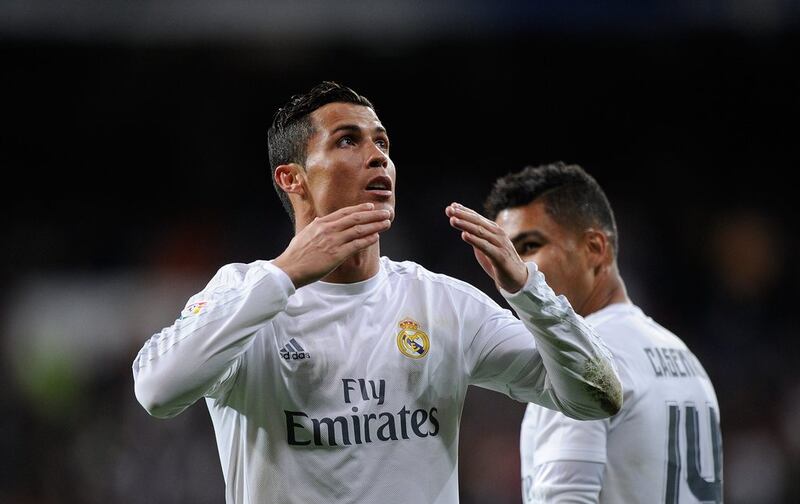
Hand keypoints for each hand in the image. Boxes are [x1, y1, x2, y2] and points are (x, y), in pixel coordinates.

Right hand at [273, 203, 391, 287]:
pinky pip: (357, 245)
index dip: (359, 209)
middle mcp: (329, 229)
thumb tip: (319, 220)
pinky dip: (368, 239)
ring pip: (359, 230)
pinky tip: (377, 236)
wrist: (290, 269)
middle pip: (356, 218)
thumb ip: (314, 226)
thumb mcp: (304, 234)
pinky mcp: (337, 255)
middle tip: (385, 213)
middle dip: (373, 214)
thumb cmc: (295, 254)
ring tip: (386, 223)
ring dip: (375, 225)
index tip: (370, 207)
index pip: (344, 212)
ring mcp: (334, 241)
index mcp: (321, 223)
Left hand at [446, 202, 527, 292]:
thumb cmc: (499, 261)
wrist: (518, 279)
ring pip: (480, 232)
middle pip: (478, 222)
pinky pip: (485, 247)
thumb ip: (477, 238)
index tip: (451, 206)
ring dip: (465, 225)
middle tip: (449, 210)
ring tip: (452, 220)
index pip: (477, 218)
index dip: (465, 211)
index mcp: (494, 230)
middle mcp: (497, 234)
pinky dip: (474, 240)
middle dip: (462, 215)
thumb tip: (463, 229)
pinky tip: (464, 235)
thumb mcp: (485, 247)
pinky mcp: (500, 257)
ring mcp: (500, 244)